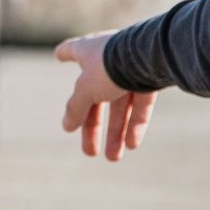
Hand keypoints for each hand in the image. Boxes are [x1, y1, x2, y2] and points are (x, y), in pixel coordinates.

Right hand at [55, 32, 157, 160]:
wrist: (151, 57)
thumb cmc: (111, 66)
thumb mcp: (86, 89)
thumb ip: (76, 108)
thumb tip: (66, 125)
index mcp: (89, 52)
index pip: (72, 51)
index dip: (65, 53)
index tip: (58, 55)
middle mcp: (109, 59)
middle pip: (96, 97)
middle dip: (92, 127)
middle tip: (89, 152)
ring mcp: (131, 70)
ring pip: (121, 106)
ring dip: (116, 133)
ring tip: (113, 158)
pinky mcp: (151, 80)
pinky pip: (140, 106)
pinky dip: (135, 125)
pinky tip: (132, 145)